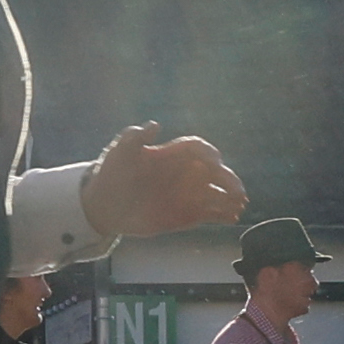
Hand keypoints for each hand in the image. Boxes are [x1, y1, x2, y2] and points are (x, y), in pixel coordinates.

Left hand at [81, 127, 246, 239]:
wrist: (104, 205)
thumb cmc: (111, 173)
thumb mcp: (119, 152)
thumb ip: (135, 137)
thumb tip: (154, 125)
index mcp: (172, 154)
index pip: (198, 149)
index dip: (209, 154)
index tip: (215, 163)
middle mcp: (185, 173)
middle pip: (215, 172)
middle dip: (229, 179)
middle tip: (237, 191)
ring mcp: (188, 193)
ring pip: (217, 193)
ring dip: (230, 198)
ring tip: (238, 206)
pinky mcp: (187, 213)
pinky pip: (211, 213)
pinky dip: (223, 214)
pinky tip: (232, 218)